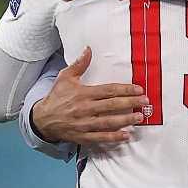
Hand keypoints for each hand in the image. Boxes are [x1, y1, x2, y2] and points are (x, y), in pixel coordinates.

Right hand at [31, 47, 148, 143]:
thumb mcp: (65, 77)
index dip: (124, 90)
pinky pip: (100, 138)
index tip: (138, 89)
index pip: (108, 91)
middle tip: (144, 102)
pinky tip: (125, 135)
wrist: (42, 119)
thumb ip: (79, 64)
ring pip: (108, 123)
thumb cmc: (56, 97)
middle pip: (111, 106)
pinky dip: (113, 137)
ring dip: (125, 120)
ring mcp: (84, 124)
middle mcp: (85, 109)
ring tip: (139, 117)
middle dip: (130, 103)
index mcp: (83, 94)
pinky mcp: (83, 136)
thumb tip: (88, 49)